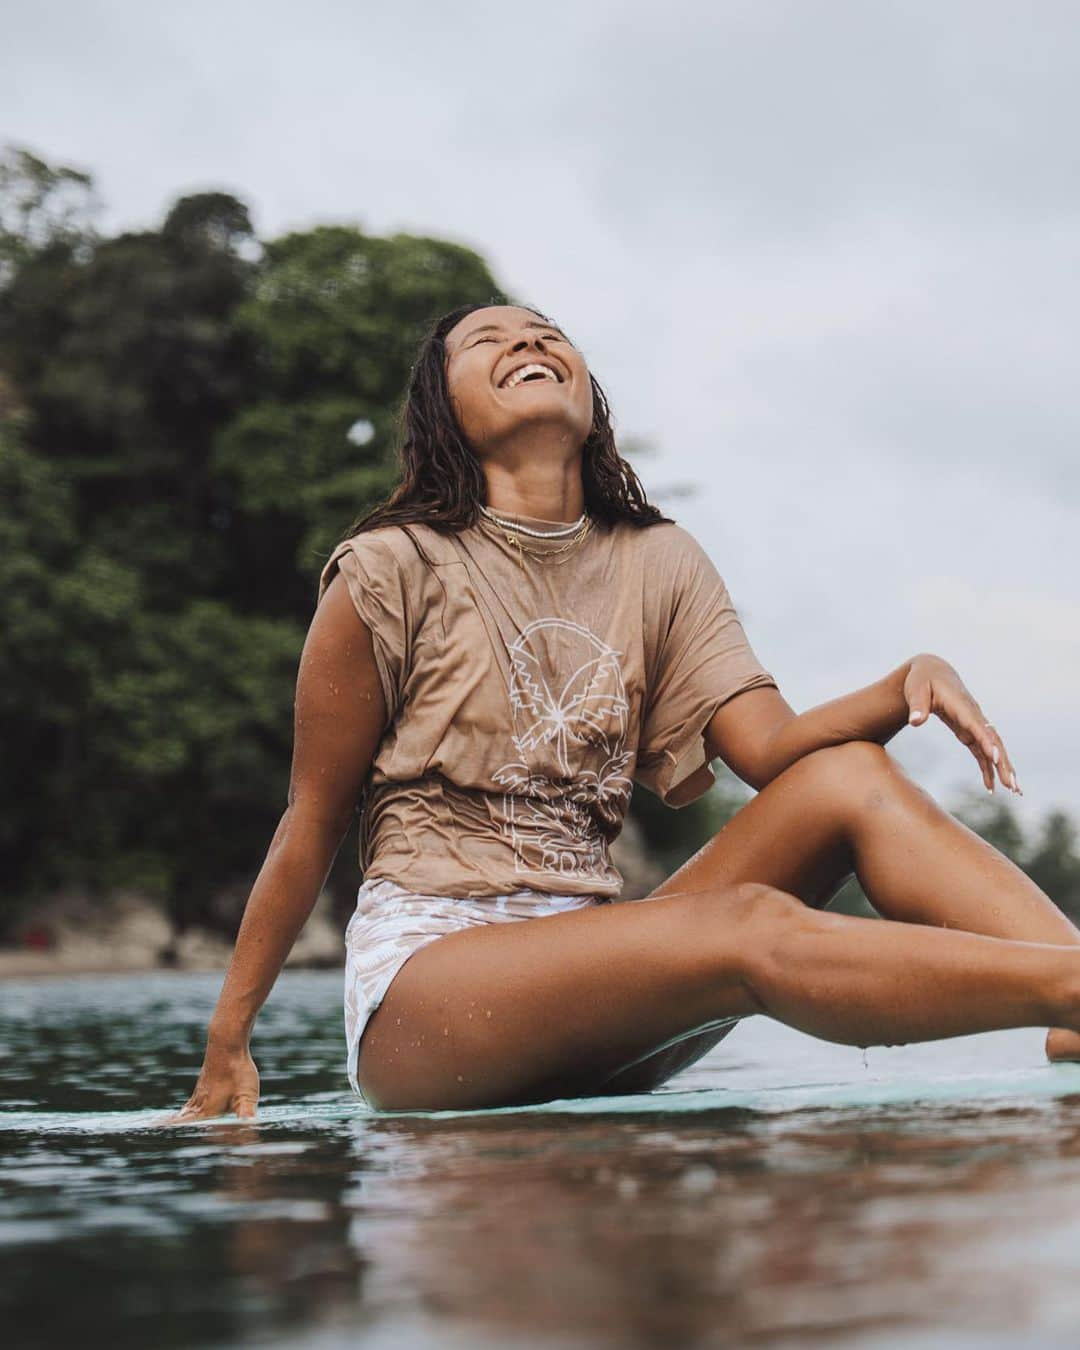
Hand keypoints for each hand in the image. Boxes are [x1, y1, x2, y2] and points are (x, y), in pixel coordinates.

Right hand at [154, 1036, 259, 1125]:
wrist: (228, 1044)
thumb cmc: (237, 1071)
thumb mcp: (247, 1096)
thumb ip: (247, 1114)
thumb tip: (250, 1129)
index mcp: (207, 1111)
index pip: (188, 1128)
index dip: (176, 1134)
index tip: (156, 1138)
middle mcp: (200, 1103)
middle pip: (182, 1120)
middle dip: (170, 1128)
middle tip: (152, 1133)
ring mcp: (200, 1093)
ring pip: (185, 1111)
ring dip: (175, 1120)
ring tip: (161, 1127)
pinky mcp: (205, 1084)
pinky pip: (191, 1102)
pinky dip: (183, 1111)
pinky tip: (185, 1112)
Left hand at [903, 653, 1020, 795]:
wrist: (931, 672)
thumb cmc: (922, 680)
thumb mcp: (916, 690)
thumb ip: (917, 705)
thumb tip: (915, 721)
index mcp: (961, 705)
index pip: (977, 726)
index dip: (987, 742)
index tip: (995, 758)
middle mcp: (973, 716)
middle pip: (993, 741)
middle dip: (1003, 762)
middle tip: (1013, 785)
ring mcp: (974, 724)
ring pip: (993, 748)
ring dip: (1003, 769)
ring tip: (1014, 791)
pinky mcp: (969, 730)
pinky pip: (981, 751)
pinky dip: (987, 768)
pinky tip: (991, 786)